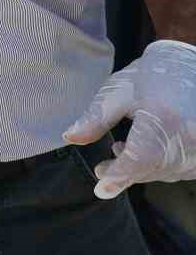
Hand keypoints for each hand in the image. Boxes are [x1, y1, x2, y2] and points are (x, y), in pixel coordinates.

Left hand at [64, 39, 195, 197]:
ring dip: (140, 168)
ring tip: (120, 149)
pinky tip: (146, 149)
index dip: (119, 175)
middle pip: (151, 169)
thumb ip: (96, 118)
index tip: (100, 188)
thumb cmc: (155, 74)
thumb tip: (70, 138)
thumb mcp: (119, 91)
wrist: (194, 66)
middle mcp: (190, 138)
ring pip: (165, 172)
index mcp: (165, 118)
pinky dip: (159, 165)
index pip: (140, 158)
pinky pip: (179, 169)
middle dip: (123, 172)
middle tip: (101, 169)